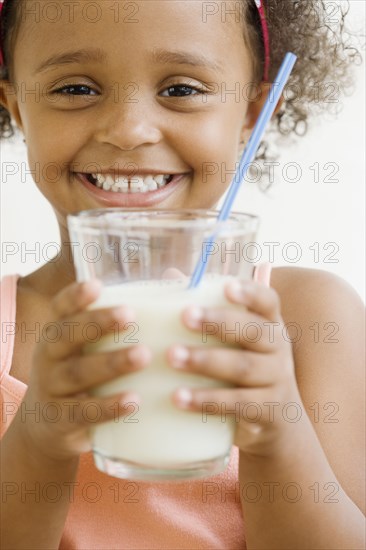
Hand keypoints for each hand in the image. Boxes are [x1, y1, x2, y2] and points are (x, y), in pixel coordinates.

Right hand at [19, 280, 150, 460]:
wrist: (50, 428)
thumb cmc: (85, 374)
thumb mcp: (91, 347)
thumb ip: (124, 319)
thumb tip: (174, 276)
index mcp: (58, 331)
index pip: (60, 307)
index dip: (75, 296)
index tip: (98, 285)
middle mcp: (49, 356)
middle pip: (66, 335)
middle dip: (98, 323)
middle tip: (130, 315)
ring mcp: (51, 388)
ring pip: (77, 372)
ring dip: (111, 363)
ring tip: (143, 355)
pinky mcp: (60, 421)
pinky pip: (83, 412)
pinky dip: (108, 407)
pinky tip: (134, 401)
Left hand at [167, 279, 301, 455]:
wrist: (276, 421)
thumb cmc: (244, 368)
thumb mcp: (235, 340)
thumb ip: (208, 307)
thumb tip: (171, 274)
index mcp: (270, 324)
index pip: (268, 301)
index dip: (250, 292)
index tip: (226, 286)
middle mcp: (279, 348)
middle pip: (253, 331)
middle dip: (219, 322)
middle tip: (185, 316)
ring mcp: (278, 380)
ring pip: (243, 367)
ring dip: (205, 361)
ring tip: (171, 356)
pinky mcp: (269, 411)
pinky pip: (238, 404)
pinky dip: (207, 401)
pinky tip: (179, 398)